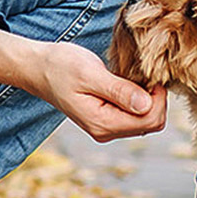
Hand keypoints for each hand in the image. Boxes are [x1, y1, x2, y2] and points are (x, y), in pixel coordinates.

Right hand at [0, 27, 166, 142]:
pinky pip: (135, 114)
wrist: (38, 68)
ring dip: (148, 98)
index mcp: (102, 123)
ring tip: (135, 76)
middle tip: (145, 73)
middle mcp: (106, 131)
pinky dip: (140, 98)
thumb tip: (146, 104)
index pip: (150, 120)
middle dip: (156, 99)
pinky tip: (129, 81)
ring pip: (146, 120)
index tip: (150, 74)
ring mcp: (106, 127)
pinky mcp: (106, 118)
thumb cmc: (60, 66)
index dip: (159, 97)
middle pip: (152, 123)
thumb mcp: (89, 73)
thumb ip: (119, 90)